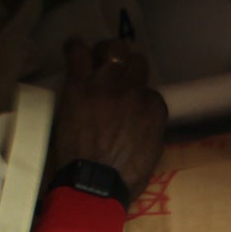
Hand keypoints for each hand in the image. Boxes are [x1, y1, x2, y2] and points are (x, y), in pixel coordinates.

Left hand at [50, 37, 166, 202]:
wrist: (93, 184)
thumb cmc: (124, 177)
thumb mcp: (152, 152)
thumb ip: (150, 127)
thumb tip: (142, 118)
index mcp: (154, 110)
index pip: (150, 91)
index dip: (139, 96)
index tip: (130, 105)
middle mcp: (134, 92)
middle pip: (136, 63)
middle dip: (129, 66)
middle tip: (118, 72)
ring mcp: (106, 86)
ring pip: (112, 50)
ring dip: (106, 52)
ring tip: (99, 57)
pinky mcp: (80, 85)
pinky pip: (79, 52)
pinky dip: (77, 48)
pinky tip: (75, 49)